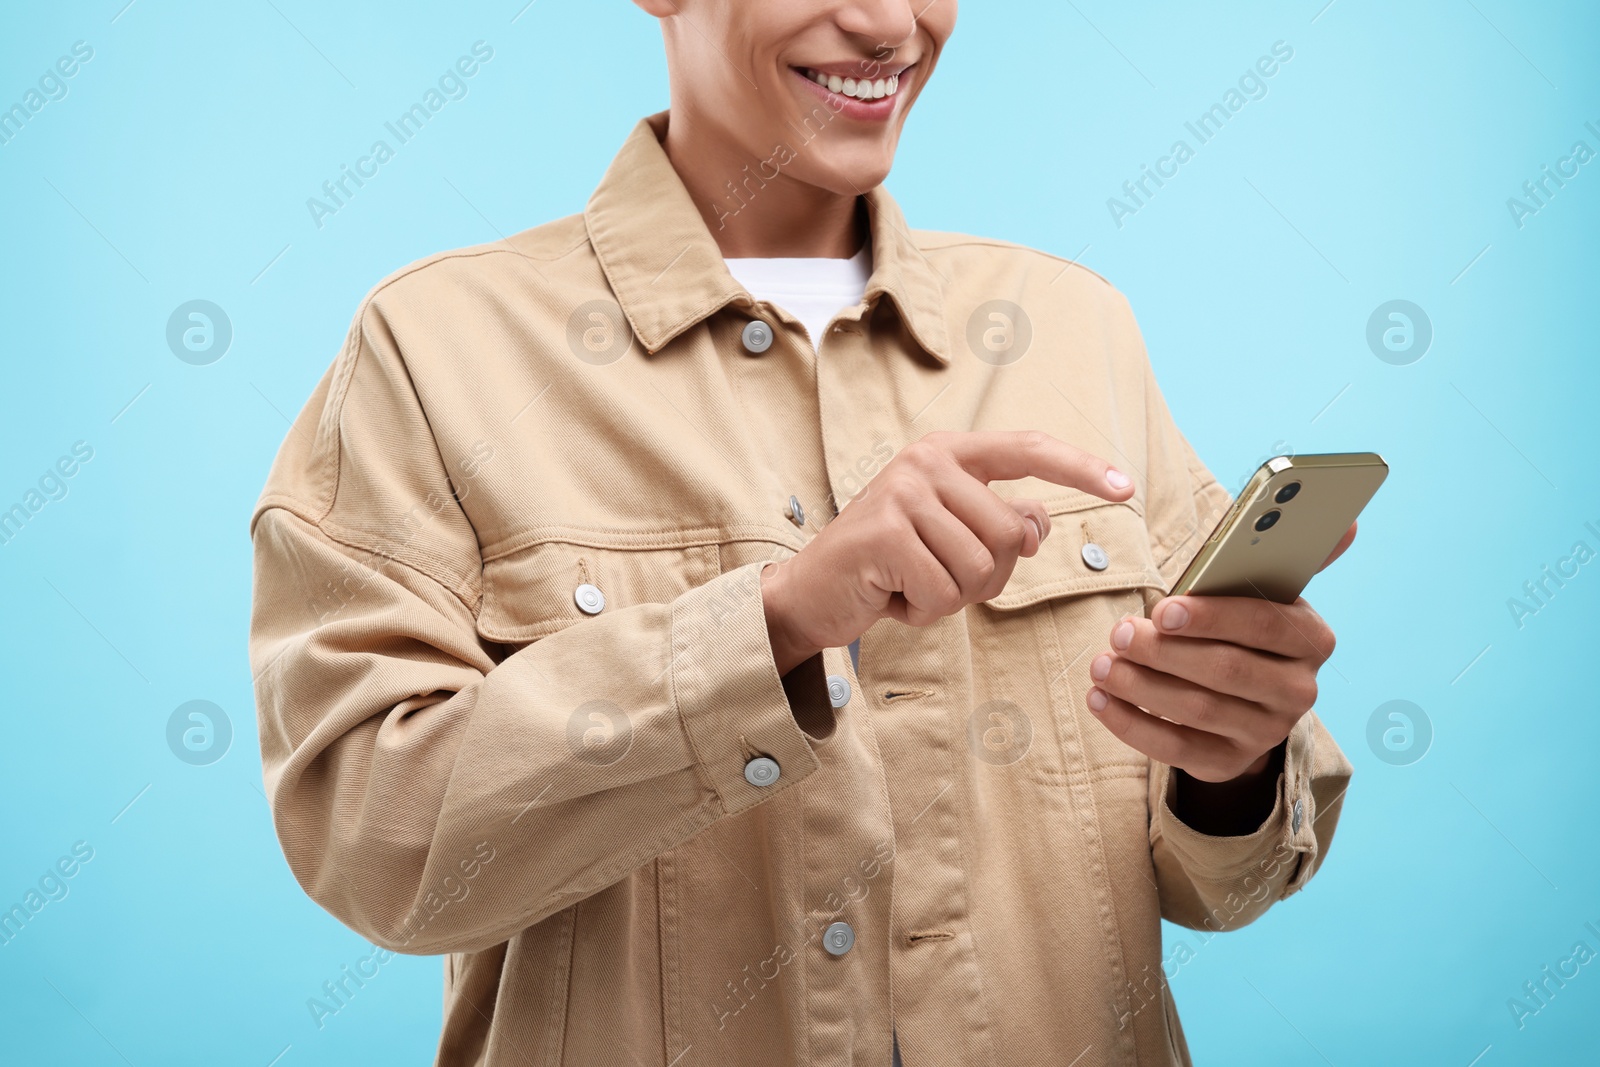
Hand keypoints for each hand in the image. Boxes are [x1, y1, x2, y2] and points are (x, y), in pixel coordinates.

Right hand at [761, 430, 1134, 674]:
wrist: (811, 592)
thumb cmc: (888, 566)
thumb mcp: (951, 538)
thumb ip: (998, 522)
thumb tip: (1037, 524)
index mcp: (949, 452)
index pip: (1028, 449)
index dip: (1081, 468)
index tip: (1127, 487)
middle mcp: (926, 460)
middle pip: (1010, 534)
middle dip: (984, 577)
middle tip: (935, 577)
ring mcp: (902, 492)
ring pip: (980, 567)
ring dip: (950, 597)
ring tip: (909, 585)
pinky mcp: (884, 533)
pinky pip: (942, 590)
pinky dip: (922, 610)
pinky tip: (891, 596)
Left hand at [1083, 521, 1356, 783]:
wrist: (1246, 701)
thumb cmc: (1239, 628)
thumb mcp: (1259, 593)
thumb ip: (1285, 556)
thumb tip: (1347, 522)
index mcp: (1311, 638)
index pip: (1264, 625)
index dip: (1210, 617)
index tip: (1161, 609)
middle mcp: (1299, 690)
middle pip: (1227, 670)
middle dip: (1165, 651)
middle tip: (1118, 634)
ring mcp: (1266, 731)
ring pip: (1197, 709)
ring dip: (1141, 686)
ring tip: (1102, 665)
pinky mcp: (1228, 761)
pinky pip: (1175, 748)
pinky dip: (1131, 725)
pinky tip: (1099, 701)